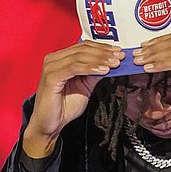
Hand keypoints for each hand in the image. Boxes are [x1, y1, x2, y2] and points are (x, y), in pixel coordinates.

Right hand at [23, 41, 123, 156]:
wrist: (50, 124)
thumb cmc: (63, 107)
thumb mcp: (85, 87)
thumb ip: (94, 74)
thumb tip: (110, 64)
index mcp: (60, 59)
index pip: (84, 47)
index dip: (103, 48)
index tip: (118, 52)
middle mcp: (54, 60)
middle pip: (82, 49)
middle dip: (104, 53)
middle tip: (120, 57)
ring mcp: (51, 67)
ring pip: (80, 56)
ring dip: (100, 59)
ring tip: (114, 63)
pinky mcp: (51, 77)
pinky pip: (74, 68)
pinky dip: (90, 68)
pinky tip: (103, 70)